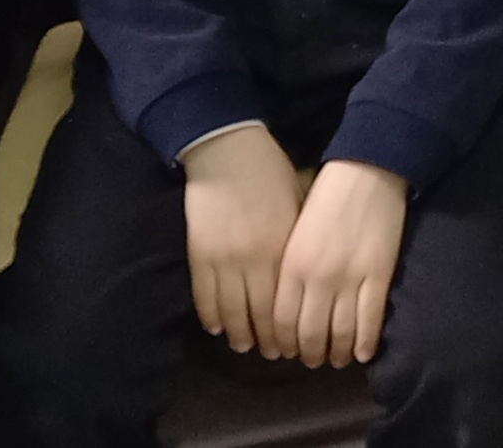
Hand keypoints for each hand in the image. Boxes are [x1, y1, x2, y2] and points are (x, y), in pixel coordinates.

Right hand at [183, 124, 301, 356]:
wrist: (227, 149)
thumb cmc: (269, 171)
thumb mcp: (296, 203)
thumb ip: (297, 240)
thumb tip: (304, 274)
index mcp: (282, 246)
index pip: (285, 303)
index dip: (287, 329)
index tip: (292, 344)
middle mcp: (253, 259)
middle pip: (259, 314)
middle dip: (266, 339)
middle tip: (271, 354)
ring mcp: (222, 259)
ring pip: (230, 312)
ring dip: (238, 334)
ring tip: (245, 346)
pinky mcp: (198, 254)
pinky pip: (203, 297)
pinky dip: (210, 317)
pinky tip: (218, 329)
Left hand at [271, 159, 407, 368]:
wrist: (366, 168)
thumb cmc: (326, 196)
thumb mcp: (295, 232)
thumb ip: (289, 270)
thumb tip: (286, 308)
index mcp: (292, 265)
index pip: (282, 322)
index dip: (284, 344)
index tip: (288, 351)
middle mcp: (317, 278)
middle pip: (309, 334)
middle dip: (310, 354)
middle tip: (313, 360)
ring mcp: (350, 278)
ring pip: (340, 333)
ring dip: (337, 354)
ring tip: (337, 360)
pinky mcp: (379, 275)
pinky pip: (370, 321)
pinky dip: (366, 343)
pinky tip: (363, 353)